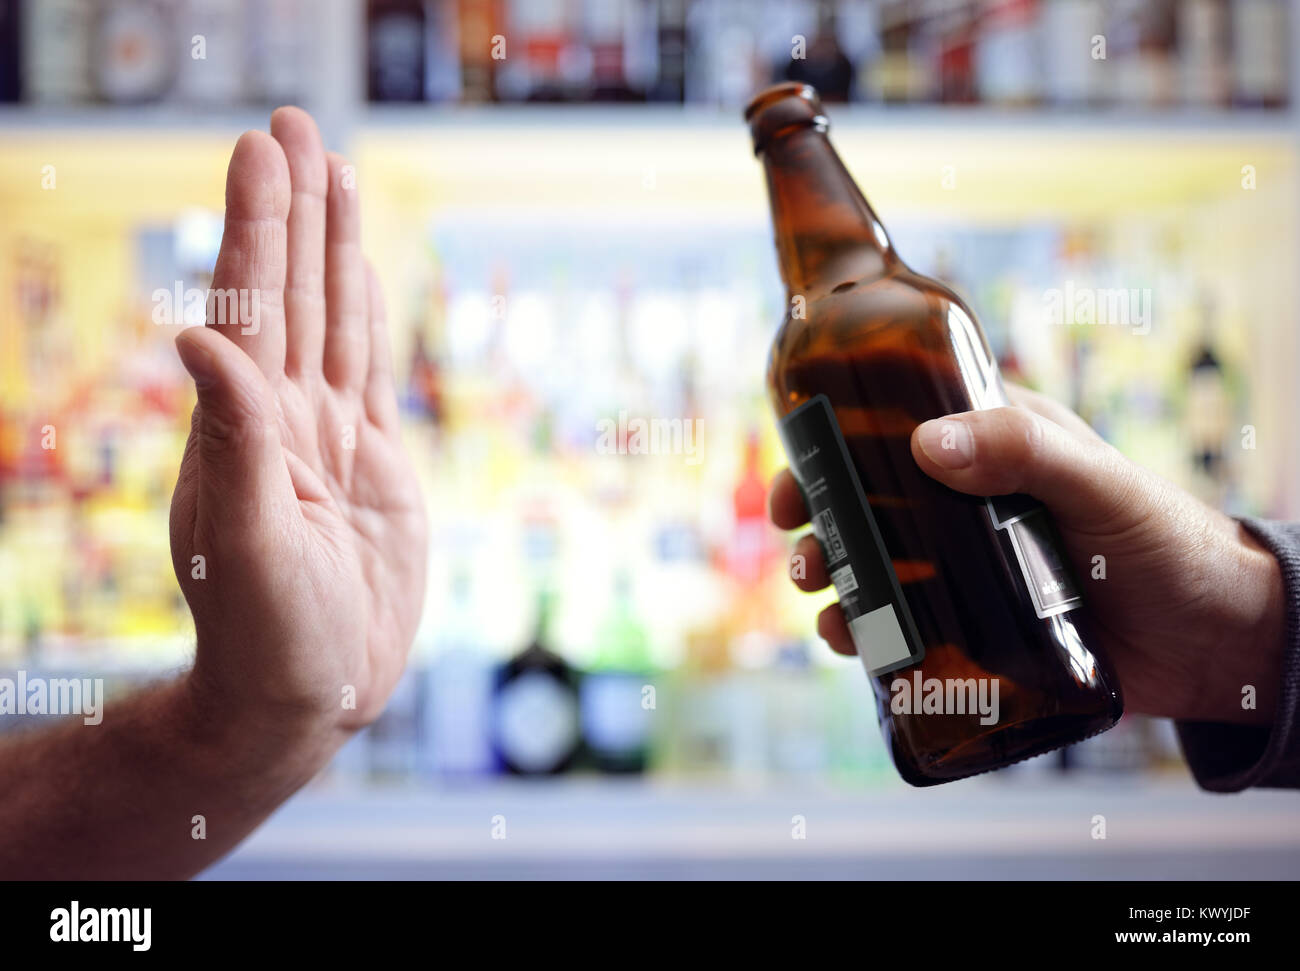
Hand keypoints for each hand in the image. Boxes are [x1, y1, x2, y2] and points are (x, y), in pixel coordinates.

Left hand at [170, 109, 426, 739]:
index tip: (264, 146)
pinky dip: (366, 316)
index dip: (259, 224)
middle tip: (294, 122)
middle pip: (292, 292)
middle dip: (293, 207)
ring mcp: (326, 439)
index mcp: (243, 428)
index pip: (254, 303)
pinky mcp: (370, 467)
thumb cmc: (266, 638)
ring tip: (332, 174)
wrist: (303, 697)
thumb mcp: (247, 544)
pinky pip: (366, 373)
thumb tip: (198, 335)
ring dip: (331, 246)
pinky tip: (361, 276)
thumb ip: (234, 438)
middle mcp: (279, 419)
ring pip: (331, 321)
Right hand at [769, 385, 1284, 725]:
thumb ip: (1022, 453)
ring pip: (877, 566)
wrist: (1213, 641)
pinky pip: (904, 626)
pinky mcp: (973, 628)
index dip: (832, 446)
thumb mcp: (1098, 484)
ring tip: (823, 603)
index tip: (795, 472)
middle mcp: (967, 503)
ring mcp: (966, 567)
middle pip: (869, 503)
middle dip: (823, 525)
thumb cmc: (1167, 542)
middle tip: (805, 553)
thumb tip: (923, 444)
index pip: (893, 429)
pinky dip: (867, 634)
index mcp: (990, 446)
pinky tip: (851, 644)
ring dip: (837, 581)